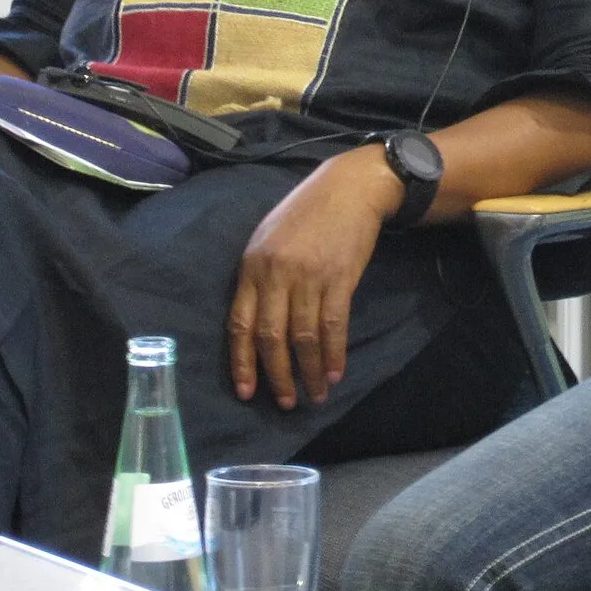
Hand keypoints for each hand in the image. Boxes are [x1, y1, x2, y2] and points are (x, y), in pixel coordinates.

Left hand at [228, 147, 398, 407]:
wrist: (350, 187)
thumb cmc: (307, 212)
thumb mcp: (269, 238)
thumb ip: (259, 276)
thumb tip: (256, 324)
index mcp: (252, 266)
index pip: (240, 325)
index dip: (243, 363)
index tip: (247, 392)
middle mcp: (277, 275)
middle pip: (272, 337)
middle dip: (278, 376)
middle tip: (285, 403)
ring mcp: (309, 277)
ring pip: (304, 337)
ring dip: (309, 372)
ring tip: (314, 395)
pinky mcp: (340, 279)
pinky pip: (333, 326)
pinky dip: (333, 353)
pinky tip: (334, 372)